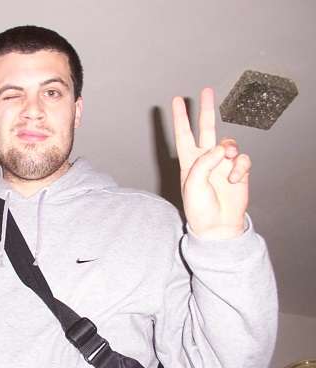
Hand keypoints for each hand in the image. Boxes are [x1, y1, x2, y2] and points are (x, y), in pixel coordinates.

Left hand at [172, 88, 250, 239]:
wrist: (218, 226)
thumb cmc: (200, 208)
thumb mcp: (194, 184)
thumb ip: (205, 163)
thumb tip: (222, 148)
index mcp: (189, 161)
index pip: (183, 134)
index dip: (180, 118)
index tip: (176, 100)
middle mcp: (205, 159)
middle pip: (206, 128)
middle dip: (205, 110)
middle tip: (206, 91)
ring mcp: (223, 163)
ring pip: (228, 142)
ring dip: (229, 148)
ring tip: (226, 160)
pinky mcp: (239, 170)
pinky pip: (242, 159)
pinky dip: (240, 168)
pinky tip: (234, 180)